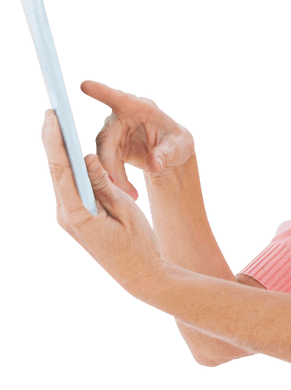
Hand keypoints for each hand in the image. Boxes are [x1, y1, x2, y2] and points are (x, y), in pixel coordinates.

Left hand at [42, 110, 165, 298]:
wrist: (140, 275)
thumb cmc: (138, 245)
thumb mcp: (125, 210)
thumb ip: (103, 184)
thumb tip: (85, 158)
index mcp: (77, 213)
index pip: (62, 170)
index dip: (55, 141)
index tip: (53, 117)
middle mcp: (66, 216)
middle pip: (57, 172)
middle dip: (53, 142)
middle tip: (52, 114)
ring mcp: (69, 219)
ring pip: (63, 180)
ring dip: (61, 154)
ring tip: (61, 127)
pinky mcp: (77, 219)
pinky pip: (71, 189)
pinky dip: (71, 169)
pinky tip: (74, 155)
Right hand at [81, 80, 195, 197]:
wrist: (171, 154)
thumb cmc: (176, 142)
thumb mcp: (179, 146)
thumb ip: (166, 153)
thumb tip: (154, 165)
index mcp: (141, 108)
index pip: (119, 98)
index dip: (102, 92)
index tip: (85, 85)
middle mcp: (122, 118)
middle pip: (105, 136)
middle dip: (107, 160)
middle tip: (115, 182)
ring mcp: (114, 133)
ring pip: (102, 154)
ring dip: (111, 174)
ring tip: (128, 193)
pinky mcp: (110, 149)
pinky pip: (105, 164)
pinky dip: (114, 178)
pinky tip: (125, 191)